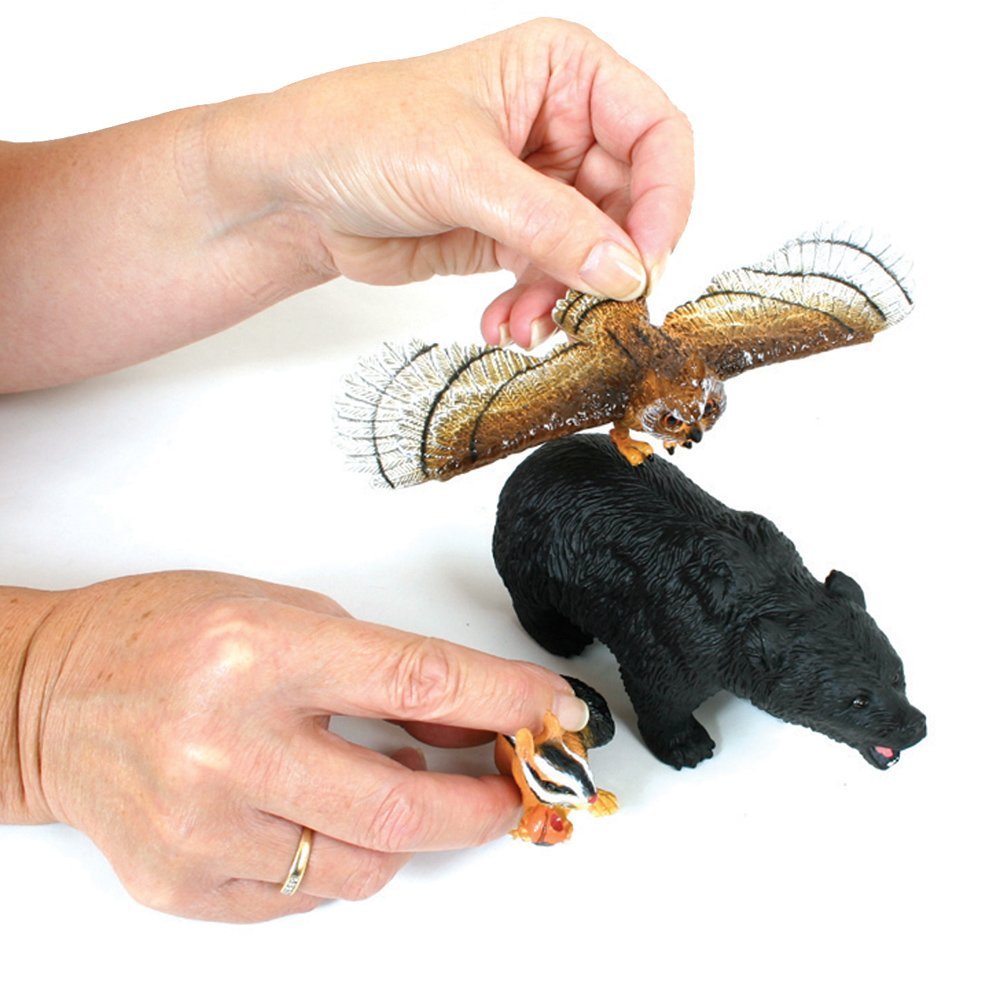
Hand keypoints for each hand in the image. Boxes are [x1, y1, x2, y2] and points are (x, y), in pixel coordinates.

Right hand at [15, 571, 584, 921]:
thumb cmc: (167, 636)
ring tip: (389, 791)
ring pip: (361, 867)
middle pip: (403, 808)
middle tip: (507, 790)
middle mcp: (229, 746)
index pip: (419, 683)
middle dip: (481, 806)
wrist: (53, 697)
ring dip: (405, 835)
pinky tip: (316, 816)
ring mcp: (203, 828)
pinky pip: (304, 898)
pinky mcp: (183, 886)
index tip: (555, 715)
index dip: (506, 702)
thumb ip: (379, 670)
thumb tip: (465, 728)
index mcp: (261, 654)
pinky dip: (335, 860)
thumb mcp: (284, 615)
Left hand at [236, 18, 693, 346]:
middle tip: (596, 311)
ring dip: (569, 298)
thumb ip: (550, 223)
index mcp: (563, 74)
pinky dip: (538, 308)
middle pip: (631, 204)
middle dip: (611, 264)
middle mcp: (561, 127)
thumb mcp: (460, 170)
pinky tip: (506, 324)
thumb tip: (625, 270)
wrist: (296, 190)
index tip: (645, 260)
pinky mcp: (513, 236)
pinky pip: (553, 280)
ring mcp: (539, 187)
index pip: (656, 132)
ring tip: (531, 324)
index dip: (664, 198)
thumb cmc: (358, 133)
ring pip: (594, 254)